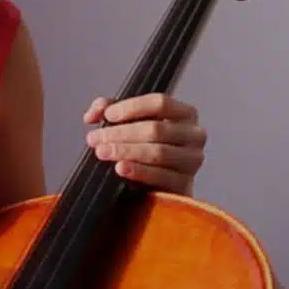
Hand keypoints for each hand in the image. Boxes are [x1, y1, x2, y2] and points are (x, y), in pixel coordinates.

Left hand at [84, 92, 205, 194]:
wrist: (157, 186)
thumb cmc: (145, 147)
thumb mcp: (131, 124)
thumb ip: (112, 110)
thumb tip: (95, 111)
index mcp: (184, 113)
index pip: (160, 103)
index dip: (131, 107)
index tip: (107, 115)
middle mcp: (194, 134)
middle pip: (155, 129)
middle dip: (120, 133)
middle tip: (95, 139)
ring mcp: (192, 160)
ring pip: (157, 152)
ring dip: (125, 151)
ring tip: (102, 152)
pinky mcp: (186, 184)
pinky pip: (161, 177)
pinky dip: (138, 172)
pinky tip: (120, 168)